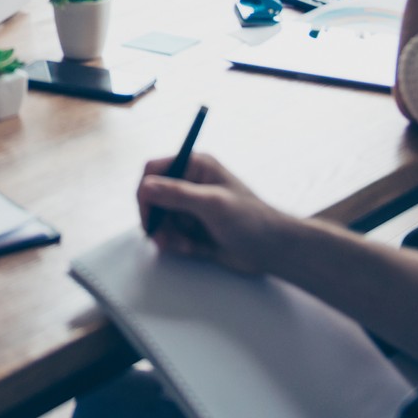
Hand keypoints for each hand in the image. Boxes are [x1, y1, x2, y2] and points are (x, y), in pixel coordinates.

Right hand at [137, 153, 290, 276]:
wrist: (272, 250)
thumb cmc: (251, 220)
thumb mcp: (213, 205)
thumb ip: (178, 194)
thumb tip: (145, 187)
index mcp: (195, 166)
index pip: (153, 170)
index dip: (145, 192)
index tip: (148, 215)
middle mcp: (190, 183)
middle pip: (152, 198)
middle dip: (157, 221)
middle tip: (165, 239)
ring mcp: (190, 206)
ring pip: (159, 220)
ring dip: (167, 236)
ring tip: (186, 246)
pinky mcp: (192, 227)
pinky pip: (170, 235)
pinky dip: (177, 244)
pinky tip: (195, 249)